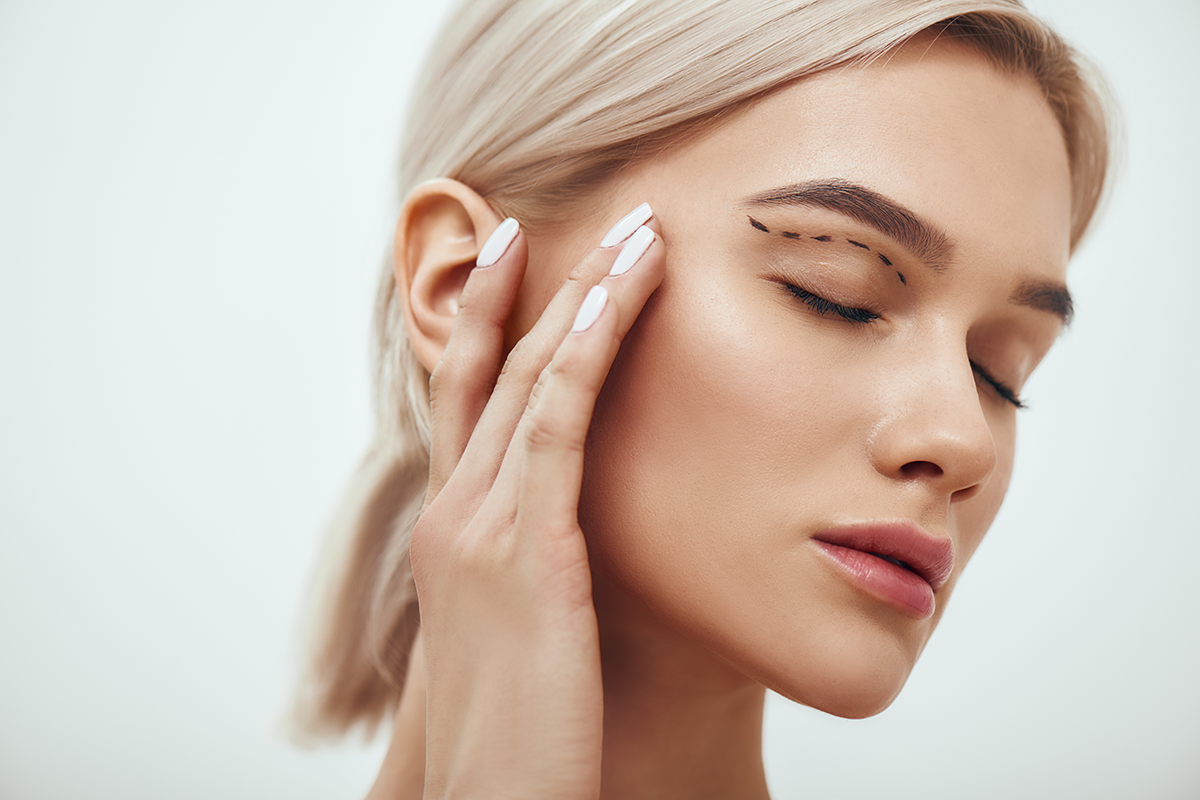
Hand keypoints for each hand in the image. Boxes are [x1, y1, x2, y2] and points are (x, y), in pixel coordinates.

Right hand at [409, 205, 664, 799]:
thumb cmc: (524, 733)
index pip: (472, 402)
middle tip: (601, 220)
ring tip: (634, 232)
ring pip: (527, 378)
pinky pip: (555, 422)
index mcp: (454, 534)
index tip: (531, 259)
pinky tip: (619, 295)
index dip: (494, 323)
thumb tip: (580, 540)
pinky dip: (585, 349)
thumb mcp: (525, 633)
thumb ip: (539, 572)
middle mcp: (454, 515)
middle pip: (493, 369)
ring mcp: (479, 527)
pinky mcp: (523, 549)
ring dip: (583, 295)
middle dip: (543, 285)